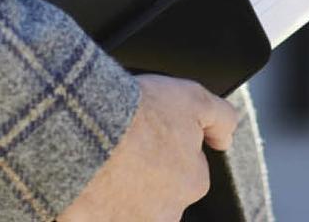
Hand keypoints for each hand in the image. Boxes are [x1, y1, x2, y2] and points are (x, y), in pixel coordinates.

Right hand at [58, 74, 237, 221]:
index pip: (189, 167)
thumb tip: (226, 137)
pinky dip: (94, 198)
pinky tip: (88, 175)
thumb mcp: (193, 97)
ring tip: (105, 156)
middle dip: (148, 170)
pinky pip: (99, 212)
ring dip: (120, 186)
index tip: (153, 130)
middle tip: (128, 143)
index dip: (171, 143)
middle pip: (161, 190)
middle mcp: (165, 213)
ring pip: (131, 203)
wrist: (83, 130)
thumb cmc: (137, 114)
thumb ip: (221, 117)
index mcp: (191, 183)